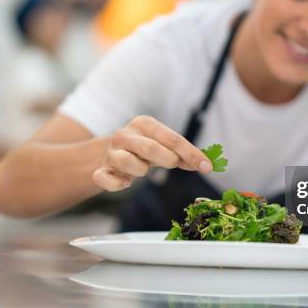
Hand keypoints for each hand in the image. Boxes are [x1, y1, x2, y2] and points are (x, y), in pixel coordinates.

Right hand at [92, 115, 212, 191]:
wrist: (112, 152)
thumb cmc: (145, 148)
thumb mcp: (165, 146)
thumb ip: (184, 154)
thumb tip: (207, 164)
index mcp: (144, 124)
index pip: (172, 138)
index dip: (191, 154)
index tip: (207, 166)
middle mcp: (125, 134)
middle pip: (150, 147)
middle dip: (167, 159)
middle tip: (172, 164)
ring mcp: (110, 152)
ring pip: (125, 161)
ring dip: (140, 170)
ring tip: (142, 170)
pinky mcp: (100, 169)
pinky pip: (104, 178)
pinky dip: (116, 184)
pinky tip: (125, 183)